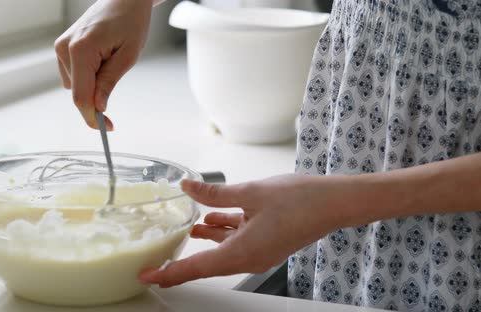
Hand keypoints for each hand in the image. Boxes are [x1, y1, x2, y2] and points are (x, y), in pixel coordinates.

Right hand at [54, 0, 152, 129]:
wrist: (124, 0)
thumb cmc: (130, 22)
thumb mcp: (128, 55)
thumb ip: (110, 82)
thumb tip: (99, 107)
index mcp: (81, 50)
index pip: (81, 96)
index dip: (93, 117)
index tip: (107, 128)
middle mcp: (65, 49)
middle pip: (78, 93)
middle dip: (97, 100)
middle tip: (117, 90)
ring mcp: (61, 48)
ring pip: (76, 86)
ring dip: (94, 85)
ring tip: (112, 61)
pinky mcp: (63, 48)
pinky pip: (74, 75)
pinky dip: (88, 77)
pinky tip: (102, 60)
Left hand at [138, 174, 369, 287]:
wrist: (334, 203)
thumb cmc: (300, 201)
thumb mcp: (250, 192)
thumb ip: (215, 194)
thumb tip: (189, 187)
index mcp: (241, 253)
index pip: (194, 269)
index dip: (167, 273)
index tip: (146, 276)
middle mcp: (248, 259)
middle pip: (205, 264)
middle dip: (181, 258)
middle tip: (157, 253)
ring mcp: (258, 252)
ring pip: (221, 250)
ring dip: (203, 240)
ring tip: (183, 227)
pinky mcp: (266, 243)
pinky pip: (237, 241)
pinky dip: (222, 231)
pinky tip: (212, 218)